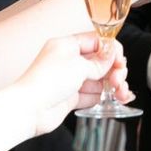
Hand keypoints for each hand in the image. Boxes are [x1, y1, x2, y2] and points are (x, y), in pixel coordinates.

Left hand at [12, 32, 128, 134]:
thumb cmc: (47, 81)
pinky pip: (91, 94)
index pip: (96, 41)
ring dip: (111, 85)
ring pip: (97, 79)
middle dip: (113, 70)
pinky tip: (113, 99)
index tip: (120, 61)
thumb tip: (113, 56)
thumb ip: (99, 62)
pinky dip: (102, 96)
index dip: (111, 50)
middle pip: (99, 62)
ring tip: (120, 93)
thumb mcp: (79, 66)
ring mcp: (69, 79)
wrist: (30, 109)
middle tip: (119, 79)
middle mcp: (68, 61)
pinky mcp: (70, 97)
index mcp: (67, 46)